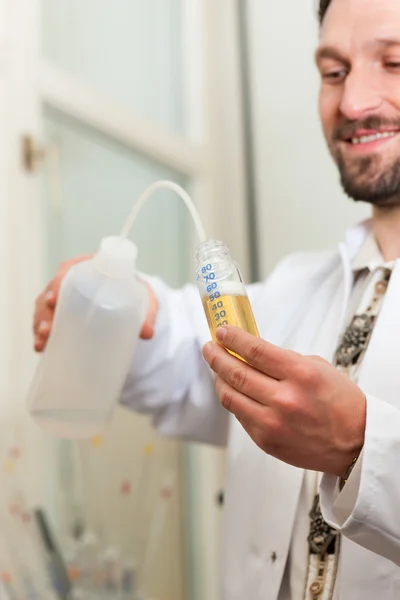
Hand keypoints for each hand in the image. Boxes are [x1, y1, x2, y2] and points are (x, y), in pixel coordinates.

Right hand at [33, 255, 158, 351]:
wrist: (132, 304)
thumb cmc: (135, 295)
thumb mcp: (142, 302)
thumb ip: (146, 315)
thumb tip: (147, 333)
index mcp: (90, 267)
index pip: (69, 268)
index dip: (58, 280)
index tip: (54, 296)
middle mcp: (73, 280)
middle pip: (52, 289)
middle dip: (45, 308)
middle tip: (48, 326)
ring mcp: (65, 297)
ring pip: (45, 307)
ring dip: (41, 323)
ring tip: (43, 341)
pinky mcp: (63, 314)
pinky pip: (47, 320)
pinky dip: (42, 334)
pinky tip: (40, 348)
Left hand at [202, 326, 365, 477]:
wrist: (355, 444)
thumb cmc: (341, 404)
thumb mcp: (318, 368)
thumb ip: (284, 360)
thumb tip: (252, 352)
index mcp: (300, 375)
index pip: (255, 350)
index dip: (233, 339)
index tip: (222, 332)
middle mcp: (284, 399)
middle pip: (236, 372)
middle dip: (217, 356)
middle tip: (209, 347)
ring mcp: (272, 423)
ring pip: (230, 396)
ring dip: (218, 378)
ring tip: (216, 368)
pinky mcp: (266, 440)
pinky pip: (239, 415)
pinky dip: (233, 399)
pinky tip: (232, 390)